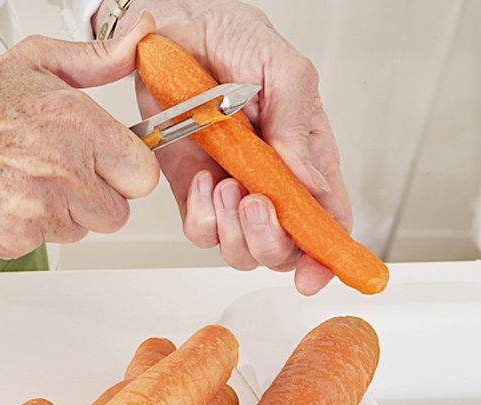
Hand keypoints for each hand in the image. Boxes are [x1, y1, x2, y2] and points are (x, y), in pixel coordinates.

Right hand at [0, 13, 159, 260]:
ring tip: (24, 181)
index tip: (103, 162)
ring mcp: (38, 212)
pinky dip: (26, 229)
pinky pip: (41, 245)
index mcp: (78, 127)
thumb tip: (143, 34)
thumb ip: (99, 57)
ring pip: (78, 230)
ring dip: (60, 213)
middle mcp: (63, 173)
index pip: (142, 175)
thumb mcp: (37, 62)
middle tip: (58, 172)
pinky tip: (4, 199)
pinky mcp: (14, 241)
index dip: (124, 170)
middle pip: (114, 212)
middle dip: (93, 196)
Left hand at [97, 0, 350, 294]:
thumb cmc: (235, 39)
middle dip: (270, 240)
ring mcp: (229, 188)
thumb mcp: (283, 71)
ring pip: (238, 247)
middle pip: (282, 248)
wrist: (174, 30)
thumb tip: (313, 186)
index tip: (316, 274)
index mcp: (306, 154)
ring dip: (232, 230)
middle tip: (254, 201)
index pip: (327, 218)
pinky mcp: (190, 188)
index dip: (327, 255)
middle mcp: (270, 180)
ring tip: (224, 184)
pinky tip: (201, 179)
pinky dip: (200, 216)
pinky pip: (198, 229)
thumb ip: (299, 128)